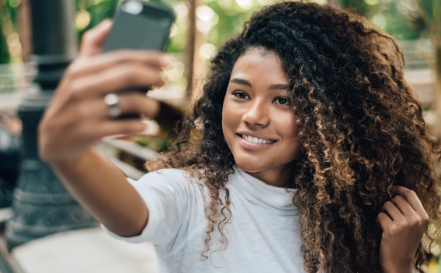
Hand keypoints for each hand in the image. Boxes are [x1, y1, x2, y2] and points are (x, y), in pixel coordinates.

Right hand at [39, 20, 169, 162]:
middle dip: (153, 77)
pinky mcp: (90, 132)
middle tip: (164, 82)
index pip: (120, 57)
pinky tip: (144, 125)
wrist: (55, 138)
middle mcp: (81, 87)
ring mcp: (84, 111)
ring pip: (130, 102)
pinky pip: (125, 126)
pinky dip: (140, 125)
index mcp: (80, 69)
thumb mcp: (77, 73)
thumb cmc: (74, 100)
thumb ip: (92, 48)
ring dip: (150, 105)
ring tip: (153, 108)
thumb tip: (110, 25)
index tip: (167, 61)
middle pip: (128, 75)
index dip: (148, 57)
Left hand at [377, 186, 428, 272]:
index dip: (399, 189)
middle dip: (389, 205)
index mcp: (424, 217)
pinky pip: (380, 215)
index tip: (391, 188)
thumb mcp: (415, 226)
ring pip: (387, 205)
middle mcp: (416, 219)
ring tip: (385, 223)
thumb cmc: (405, 242)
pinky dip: (377, 221)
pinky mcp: (391, 229)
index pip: (411, 194)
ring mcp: (404, 224)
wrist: (399, 262)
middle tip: (388, 216)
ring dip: (382, 213)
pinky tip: (381, 229)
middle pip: (396, 199)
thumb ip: (411, 211)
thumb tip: (397, 192)